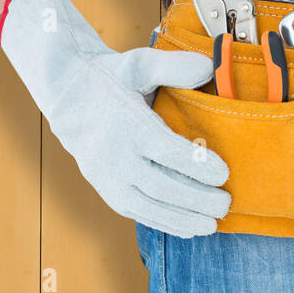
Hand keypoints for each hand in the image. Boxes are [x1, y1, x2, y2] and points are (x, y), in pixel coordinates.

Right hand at [0, 0, 230, 236]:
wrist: (67, 96)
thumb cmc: (111, 78)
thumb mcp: (140, 63)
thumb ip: (175, 66)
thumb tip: (209, 70)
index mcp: (127, 124)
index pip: (166, 150)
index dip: (196, 165)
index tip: (223, 173)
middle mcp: (115, 155)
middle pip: (160, 186)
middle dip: (196, 199)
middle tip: (226, 204)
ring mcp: (107, 177)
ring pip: (148, 206)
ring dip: (182, 219)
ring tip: (212, 224)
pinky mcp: (105, 189)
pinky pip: (136, 212)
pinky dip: (164, 223)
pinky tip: (189, 228)